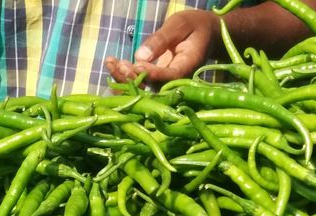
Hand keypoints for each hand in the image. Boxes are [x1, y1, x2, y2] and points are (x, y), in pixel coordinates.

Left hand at [104, 10, 218, 86]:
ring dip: (123, 79)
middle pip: (152, 89)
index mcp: (187, 67)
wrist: (205, 35)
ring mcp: (166, 83)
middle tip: (117, 64)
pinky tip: (112, 62)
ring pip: (143, 89)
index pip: (169, 77)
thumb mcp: (179, 25)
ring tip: (110, 62)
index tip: (135, 65)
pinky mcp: (156, 81)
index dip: (152, 74)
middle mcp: (176, 81)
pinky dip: (124, 75)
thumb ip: (162, 39)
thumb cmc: (194, 26)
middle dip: (131, 79)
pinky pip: (139, 84)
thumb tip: (140, 56)